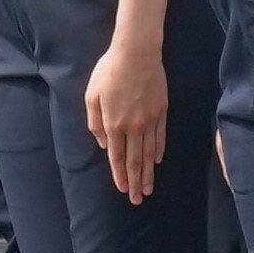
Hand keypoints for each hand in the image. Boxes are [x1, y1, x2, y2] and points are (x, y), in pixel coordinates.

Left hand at [85, 36, 165, 199]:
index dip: (120, 175)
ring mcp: (150, 120)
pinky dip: (158, 151)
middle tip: (137, 199)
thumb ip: (95, 122)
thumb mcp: (92, 95)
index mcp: (113, 124)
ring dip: (148, 173)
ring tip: (148, 188)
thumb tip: (103, 144)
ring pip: (149, 153)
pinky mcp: (161, 111)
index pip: (118, 157)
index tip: (122, 189)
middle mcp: (133, 126)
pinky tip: (157, 161)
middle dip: (136, 182)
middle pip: (135, 160)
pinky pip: (160, 137)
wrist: (137, 53)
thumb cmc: (109, 71)